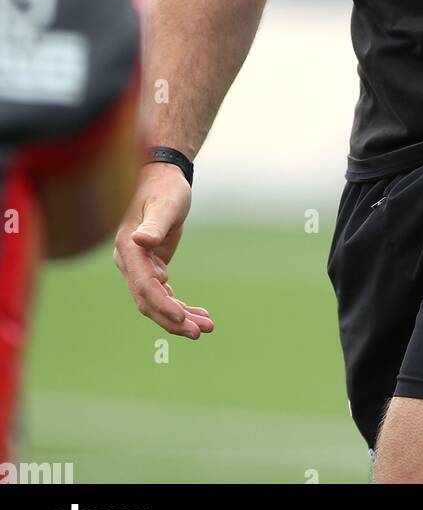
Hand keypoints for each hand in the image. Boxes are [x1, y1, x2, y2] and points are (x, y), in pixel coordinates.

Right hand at [113, 162, 213, 338]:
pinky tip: (199, 313)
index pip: (145, 286)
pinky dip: (180, 305)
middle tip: (201, 332)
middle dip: (174, 319)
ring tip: (207, 326)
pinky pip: (163, 293)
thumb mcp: (164, 204)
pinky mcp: (151, 266)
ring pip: (156, 301)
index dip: (163, 306)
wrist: (160, 177)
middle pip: (148, 301)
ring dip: (180, 316)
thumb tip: (140, 241)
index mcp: (129, 249)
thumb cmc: (163, 187)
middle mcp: (129, 262)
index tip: (183, 319)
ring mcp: (139, 267)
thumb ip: (153, 225)